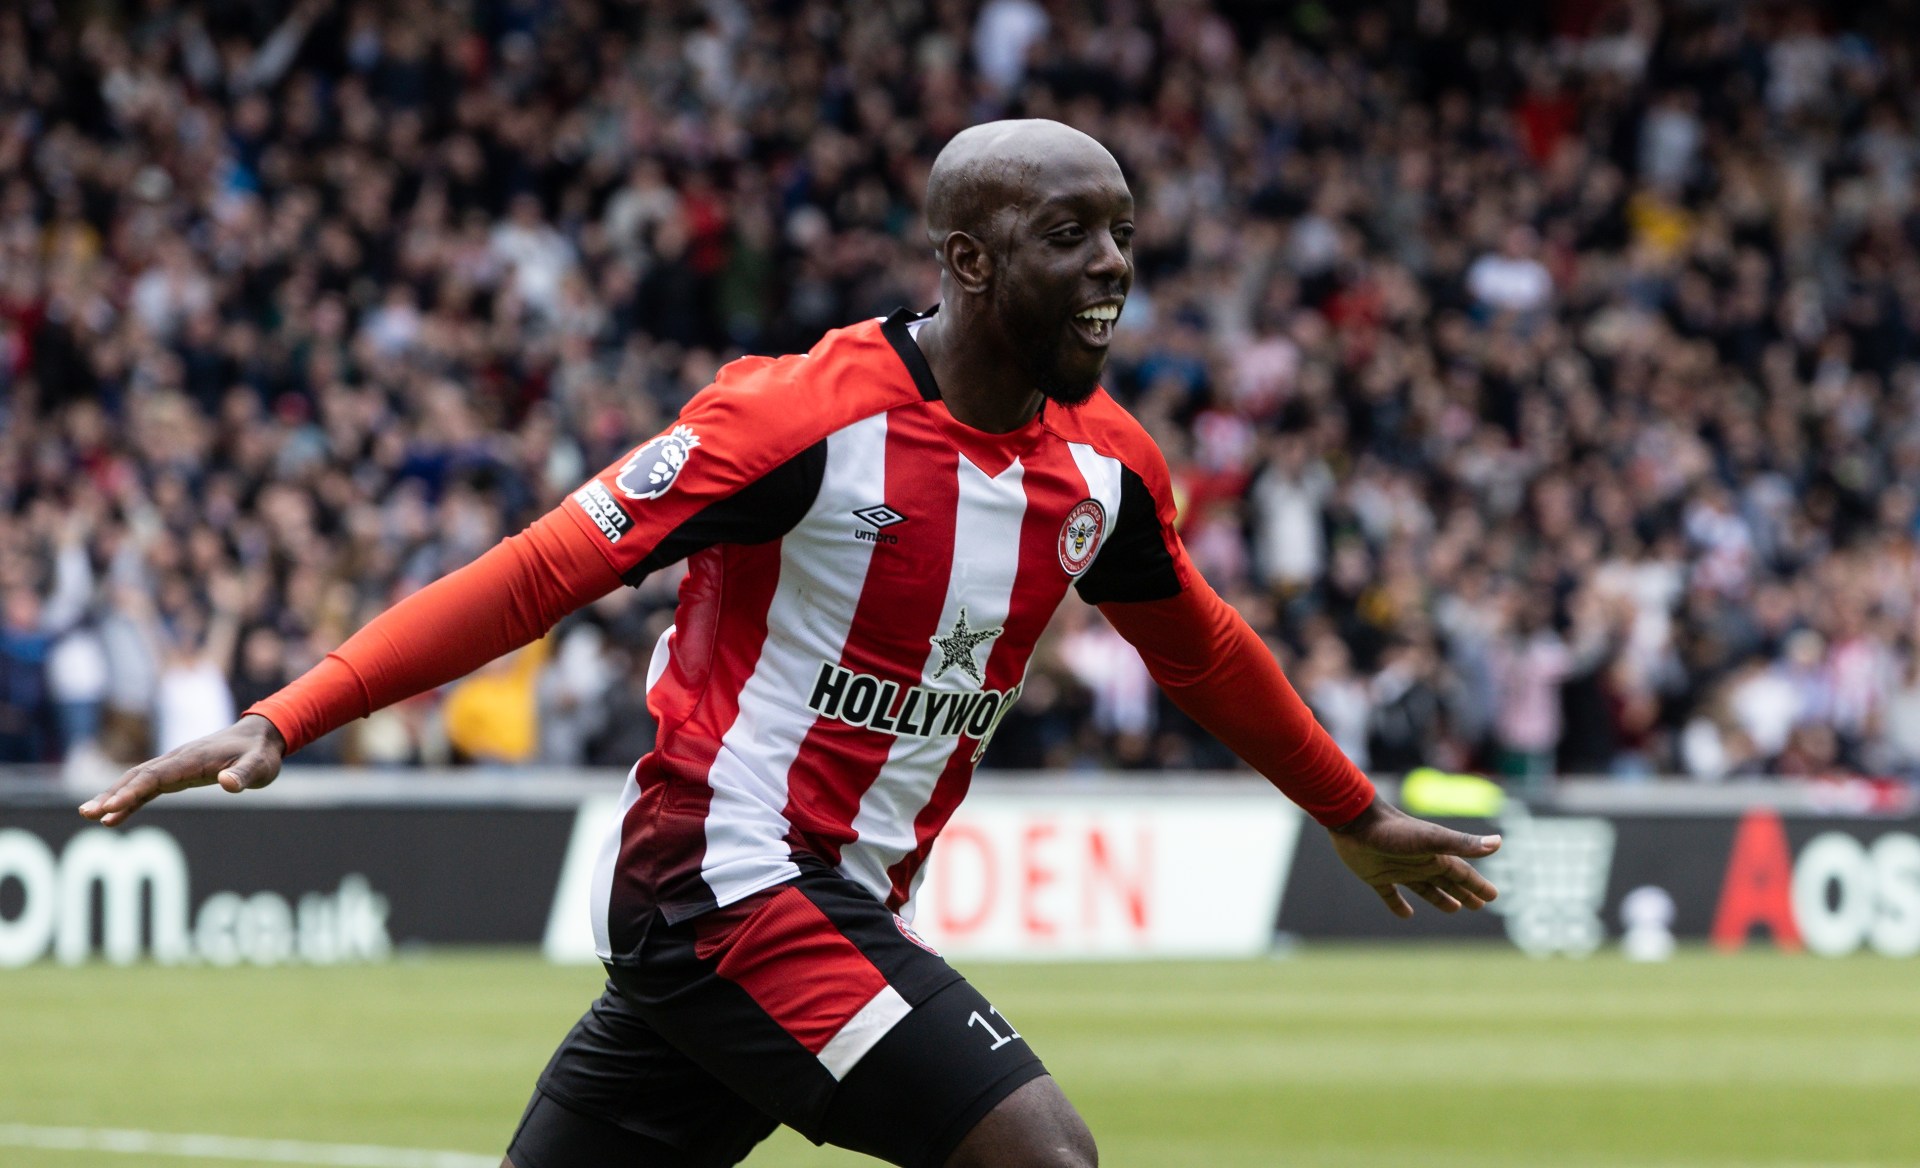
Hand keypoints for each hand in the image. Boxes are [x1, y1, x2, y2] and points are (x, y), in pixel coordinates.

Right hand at [78, 714, 286, 826]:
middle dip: (112, 794)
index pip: (155, 776)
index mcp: (192, 759)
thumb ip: (245, 775)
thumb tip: (228, 785)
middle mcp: (177, 760)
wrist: (262, 737)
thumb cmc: (261, 754)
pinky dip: (130, 801)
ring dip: (114, 797)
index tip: (111, 807)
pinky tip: (115, 817)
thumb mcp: (260, 767)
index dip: (132, 791)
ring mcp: (175, 766)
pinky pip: (148, 788)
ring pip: (137, 781)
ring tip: (89, 815)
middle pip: (137, 777)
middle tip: (87, 813)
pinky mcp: (178, 774)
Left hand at [1328, 797, 1500, 917]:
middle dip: (1464, 892)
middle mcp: (1419, 862)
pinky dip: (1399, 905)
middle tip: (1479, 905)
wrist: (1354, 821)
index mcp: (1435, 855)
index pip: (1463, 873)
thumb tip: (1498, 842)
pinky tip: (1406, 915)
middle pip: (1447, 882)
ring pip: (1424, 888)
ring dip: (1439, 898)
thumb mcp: (1431, 840)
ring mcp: (1398, 869)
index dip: (1478, 885)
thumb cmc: (1394, 830)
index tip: (1493, 897)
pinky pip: (1390, 894)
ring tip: (1454, 909)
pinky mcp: (1376, 876)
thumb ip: (1462, 843)